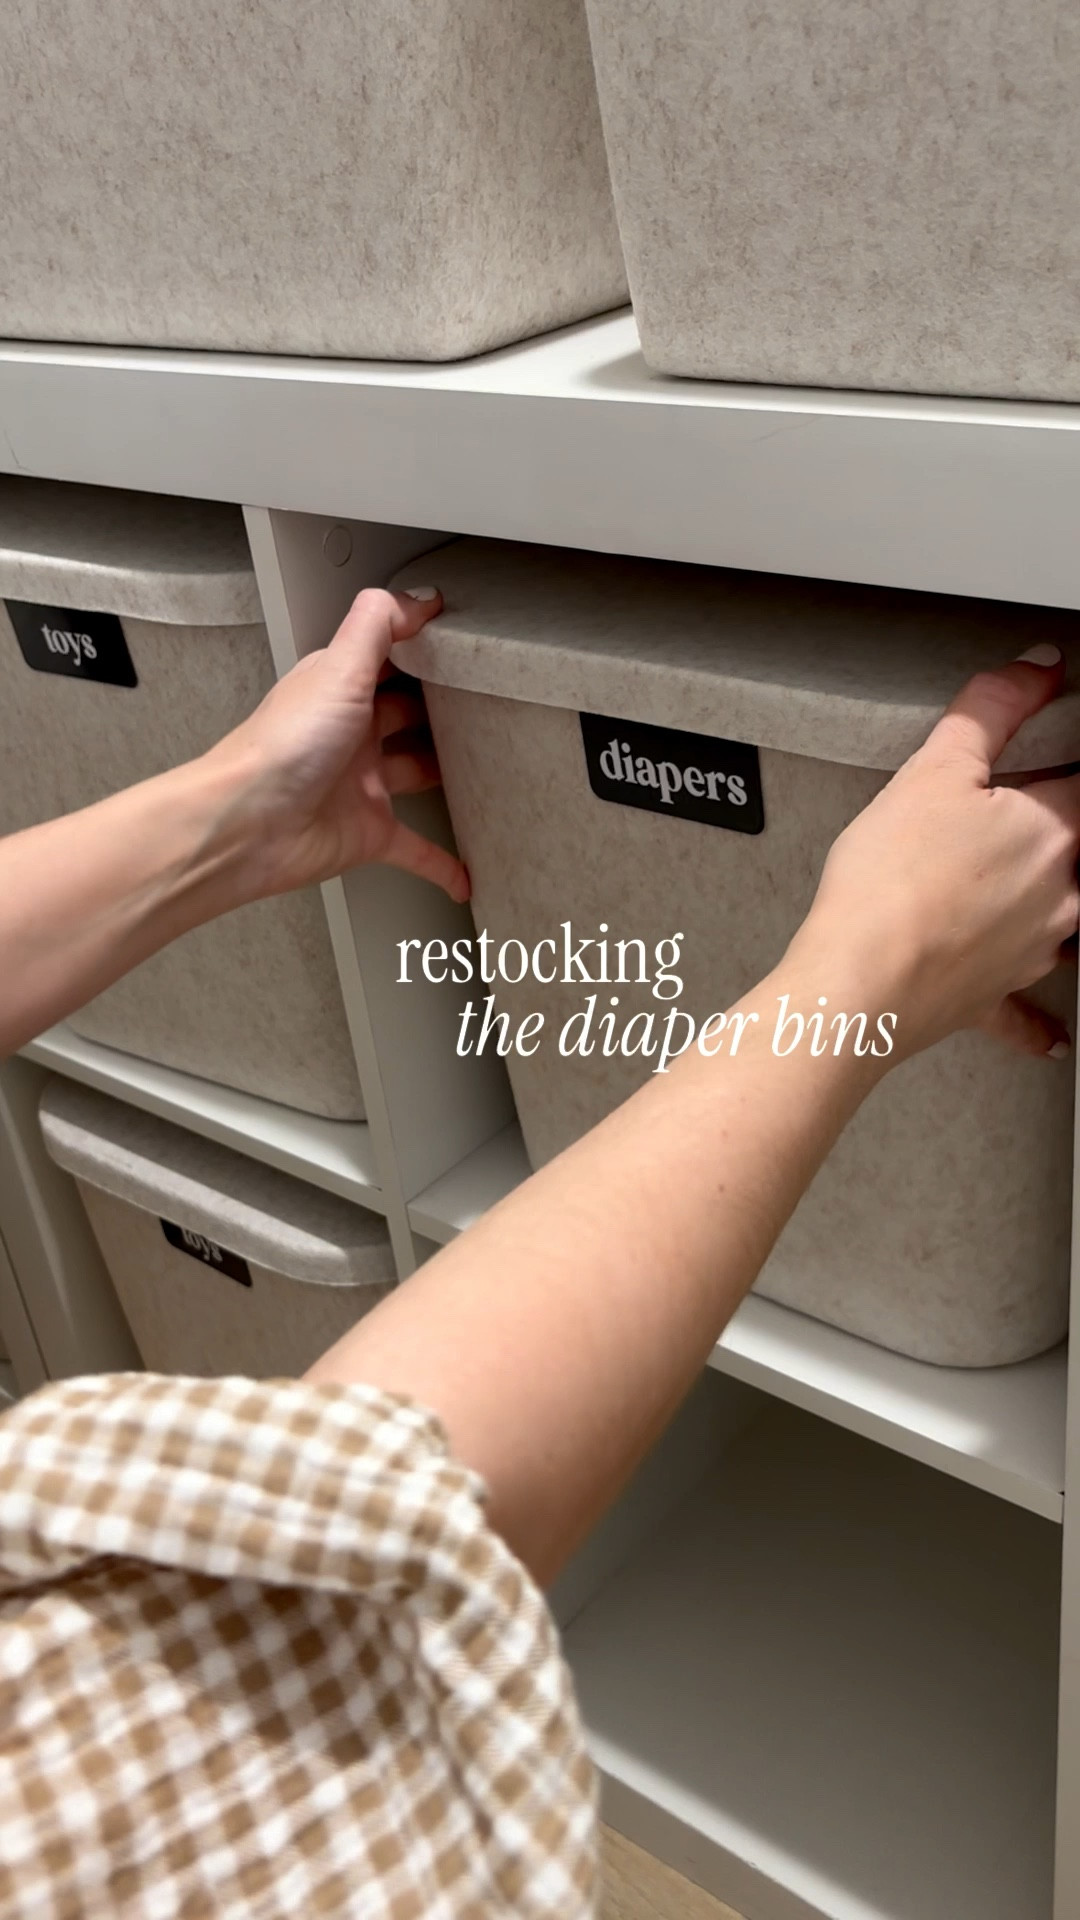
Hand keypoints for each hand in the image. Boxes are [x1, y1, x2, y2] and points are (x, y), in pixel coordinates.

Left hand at [203, 584, 467, 903]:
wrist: (247, 826)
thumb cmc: (281, 748)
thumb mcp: (337, 668)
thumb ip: (377, 624)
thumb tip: (419, 597)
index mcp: (340, 690)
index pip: (386, 659)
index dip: (419, 648)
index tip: (462, 642)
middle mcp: (350, 735)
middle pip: (404, 715)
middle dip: (438, 710)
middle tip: (481, 703)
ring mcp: (359, 785)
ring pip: (413, 775)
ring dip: (442, 776)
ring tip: (482, 772)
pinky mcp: (367, 833)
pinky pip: (415, 850)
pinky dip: (441, 862)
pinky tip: (465, 873)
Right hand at [790, 645, 1079, 1060]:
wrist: (858, 984)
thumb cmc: (889, 883)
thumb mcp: (934, 769)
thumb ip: (992, 708)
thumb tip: (1037, 667)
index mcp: (1055, 832)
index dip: (1060, 765)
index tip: (1044, 763)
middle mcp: (1062, 895)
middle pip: (1078, 851)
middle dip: (1052, 833)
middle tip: (1001, 822)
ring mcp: (1034, 951)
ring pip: (1065, 922)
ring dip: (1050, 904)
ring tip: (1003, 886)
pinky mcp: (996, 996)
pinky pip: (1026, 1012)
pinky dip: (1037, 1022)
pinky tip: (1052, 1035)